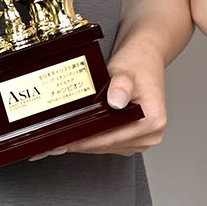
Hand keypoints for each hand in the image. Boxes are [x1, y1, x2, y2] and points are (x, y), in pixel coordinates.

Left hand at [41, 40, 166, 157]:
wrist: (144, 58)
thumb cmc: (137, 64)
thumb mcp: (126, 70)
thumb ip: (121, 85)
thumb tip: (116, 101)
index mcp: (152, 120)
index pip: (112, 137)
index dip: (85, 141)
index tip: (64, 142)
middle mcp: (151, 133)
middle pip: (107, 145)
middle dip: (80, 143)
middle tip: (54, 143)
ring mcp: (143, 138)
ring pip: (106, 147)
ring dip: (84, 143)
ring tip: (60, 140)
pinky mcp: (134, 138)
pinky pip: (109, 143)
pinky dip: (93, 139)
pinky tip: (77, 135)